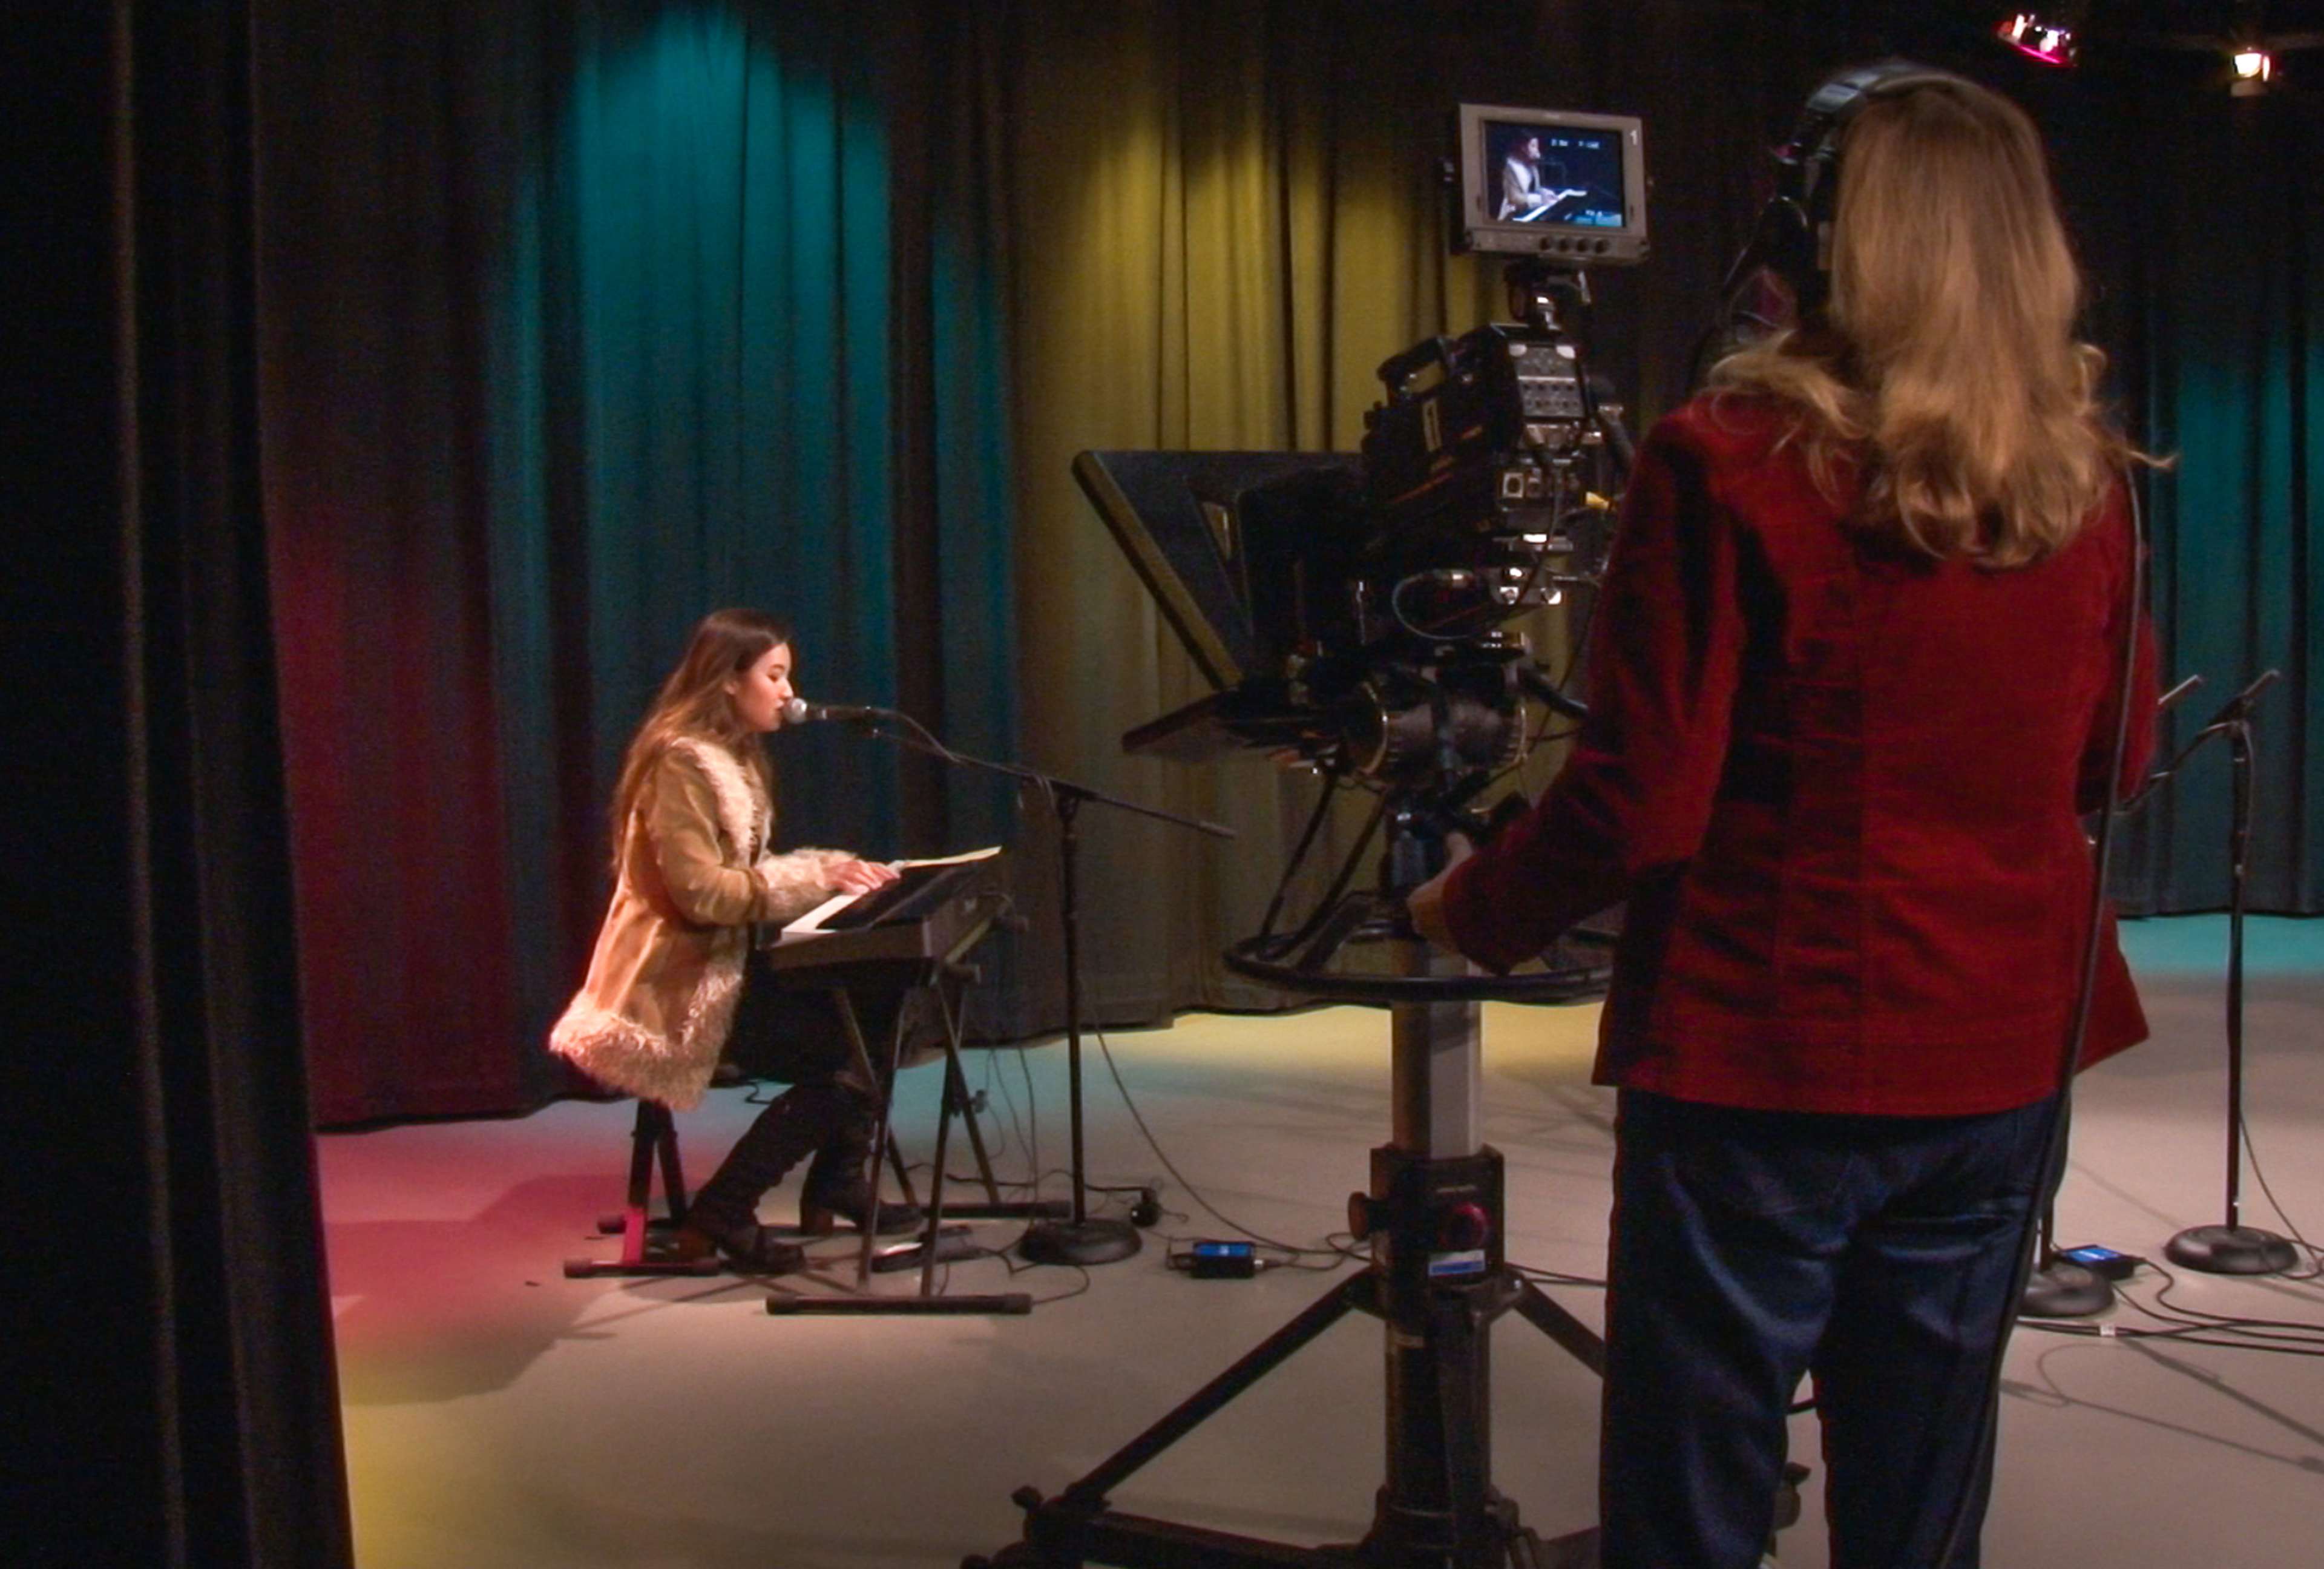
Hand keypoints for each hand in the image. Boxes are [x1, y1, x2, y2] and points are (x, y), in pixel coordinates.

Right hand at [826, 857, 900, 894]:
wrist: (814, 875)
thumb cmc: (835, 878)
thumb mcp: (851, 877)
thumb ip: (863, 879)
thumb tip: (879, 884)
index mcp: (856, 865)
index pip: (874, 865)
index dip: (885, 870)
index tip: (896, 877)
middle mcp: (849, 865)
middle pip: (866, 868)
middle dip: (877, 875)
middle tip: (886, 884)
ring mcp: (840, 870)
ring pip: (856, 873)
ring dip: (866, 880)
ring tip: (875, 888)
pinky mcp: (831, 878)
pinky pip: (842, 881)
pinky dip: (850, 886)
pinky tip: (857, 892)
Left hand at [1403, 834, 1473, 951]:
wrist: (1479, 913)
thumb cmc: (1462, 884)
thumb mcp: (1460, 859)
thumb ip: (1456, 846)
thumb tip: (1454, 833)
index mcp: (1416, 901)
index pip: (1418, 900)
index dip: (1431, 896)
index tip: (1444, 891)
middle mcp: (1421, 923)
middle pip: (1426, 920)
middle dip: (1437, 914)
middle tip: (1455, 905)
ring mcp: (1437, 939)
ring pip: (1440, 933)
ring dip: (1450, 927)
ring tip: (1469, 915)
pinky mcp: (1454, 950)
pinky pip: (1456, 943)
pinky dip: (1463, 937)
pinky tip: (1476, 927)